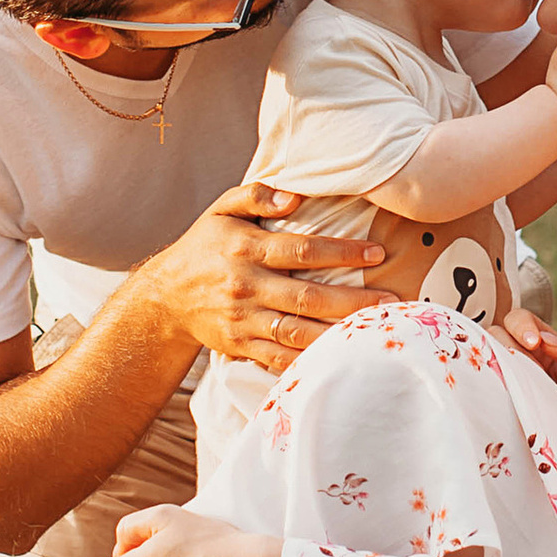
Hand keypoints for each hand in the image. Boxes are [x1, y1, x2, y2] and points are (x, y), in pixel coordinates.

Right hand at [136, 184, 387, 375]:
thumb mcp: (221, 210)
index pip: (302, 250)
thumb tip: (293, 198)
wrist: (165, 297)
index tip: (377, 254)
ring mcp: (244, 321)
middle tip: (391, 302)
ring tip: (375, 333)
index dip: (342, 252)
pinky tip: (341, 359)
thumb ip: (255, 195)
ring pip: (297, 333)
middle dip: (352, 301)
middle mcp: (246, 287)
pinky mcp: (242, 346)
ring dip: (338, 335)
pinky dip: (310, 361)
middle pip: (307, 297)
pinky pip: (280, 358)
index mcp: (246, 249)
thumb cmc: (204, 247)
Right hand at [504, 308, 556, 481]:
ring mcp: (515, 384)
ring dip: (495, 364)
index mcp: (546, 347)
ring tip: (514, 383)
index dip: (520, 325)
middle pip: (496, 335)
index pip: (520, 320)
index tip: (534, 344)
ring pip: (487, 361)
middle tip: (523, 366)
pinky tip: (503, 399)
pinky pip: (490, 392)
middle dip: (505, 342)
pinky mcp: (509, 409)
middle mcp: (526, 362)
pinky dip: (490, 388)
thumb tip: (545, 339)